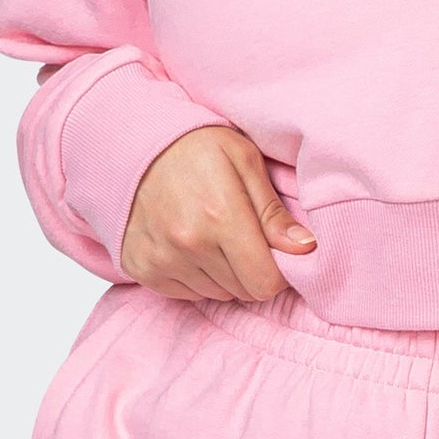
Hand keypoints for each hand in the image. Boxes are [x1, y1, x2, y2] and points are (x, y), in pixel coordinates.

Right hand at [120, 124, 316, 302]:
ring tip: (216, 233)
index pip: (264, 282)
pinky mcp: (142, 270)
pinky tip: (192, 242)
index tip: (277, 250)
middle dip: (253, 268)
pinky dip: (197, 276)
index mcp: (221, 215)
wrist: (134, 145)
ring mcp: (162, 260)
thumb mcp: (245, 160)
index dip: (279, 271)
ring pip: (217, 294)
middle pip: (243, 290)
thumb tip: (304, 247)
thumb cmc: (197, 146)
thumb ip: (273, 210)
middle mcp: (189, 244)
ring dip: (226, 273)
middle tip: (246, 235)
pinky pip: (186, 294)